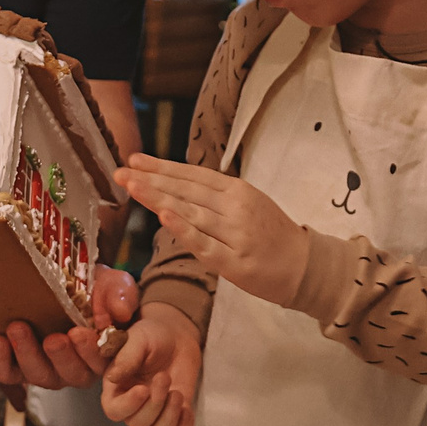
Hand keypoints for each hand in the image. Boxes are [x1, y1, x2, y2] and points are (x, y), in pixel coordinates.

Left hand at [0, 266, 141, 393]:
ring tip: (18, 328)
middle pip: (70, 374)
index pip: (100, 361)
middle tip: (53, 338)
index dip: (91, 351)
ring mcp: (47, 369)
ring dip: (27, 355)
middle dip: (61, 357)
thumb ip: (121, 295)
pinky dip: (1, 361)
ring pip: (39, 376)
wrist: (69, 284)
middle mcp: (77, 368)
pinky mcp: (20, 366)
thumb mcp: (115, 284)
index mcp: (103, 354)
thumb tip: (120, 311)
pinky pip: (9, 374)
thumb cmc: (97, 289)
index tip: (80, 333)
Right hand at [99, 303, 202, 425]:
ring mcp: (155, 414)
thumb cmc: (152, 335)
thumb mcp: (138, 339)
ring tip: (177, 394)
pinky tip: (187, 409)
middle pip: (138, 423)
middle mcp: (132, 406)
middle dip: (155, 403)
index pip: (114, 410)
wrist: (176, 336)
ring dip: (169, 419)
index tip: (143, 389)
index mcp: (116, 388)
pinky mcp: (175, 416)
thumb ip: (126, 358)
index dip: (128, 405)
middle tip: (165, 377)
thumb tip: (113, 378)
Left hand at [119, 157, 309, 305]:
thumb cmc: (271, 235)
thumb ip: (214, 197)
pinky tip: (163, 216)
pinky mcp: (235, 260)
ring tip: (132, 187)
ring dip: (159, 198)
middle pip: (186, 190)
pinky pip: (203, 243)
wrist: (305, 265)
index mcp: (237, 190)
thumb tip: (175, 188)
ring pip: (190, 212)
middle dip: (151, 180)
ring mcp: (235, 233)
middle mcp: (235, 206)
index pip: (192, 175)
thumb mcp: (247, 205)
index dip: (162, 167)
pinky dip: (182, 229)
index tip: (134, 160)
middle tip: (120, 172)